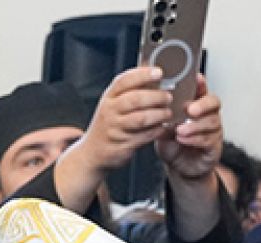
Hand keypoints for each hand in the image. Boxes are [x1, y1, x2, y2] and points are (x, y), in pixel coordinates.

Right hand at [50, 66, 171, 212]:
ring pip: (140, 118)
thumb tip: (153, 72)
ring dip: (158, 114)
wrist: (92, 152)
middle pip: (135, 99)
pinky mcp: (122, 145)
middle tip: (168, 97)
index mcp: (109, 97)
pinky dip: (156, 131)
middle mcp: (110, 111)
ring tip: (167, 113)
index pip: (124, 81)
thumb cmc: (109, 123)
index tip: (159, 72)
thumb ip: (131, 89)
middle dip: (156, 96)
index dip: (143, 75)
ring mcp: (115, 129)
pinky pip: (144, 136)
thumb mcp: (113, 103)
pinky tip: (162, 127)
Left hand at [155, 76, 221, 184]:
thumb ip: (161, 116)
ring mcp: (213, 130)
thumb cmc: (173, 144)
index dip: (201, 84)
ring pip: (212, 121)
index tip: (196, 78)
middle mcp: (207, 115)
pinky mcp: (214, 145)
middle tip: (189, 109)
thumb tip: (150, 103)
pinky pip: (209, 139)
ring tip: (180, 130)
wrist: (179, 168)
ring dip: (194, 125)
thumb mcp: (163, 127)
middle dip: (202, 105)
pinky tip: (183, 139)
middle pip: (213, 102)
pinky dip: (195, 138)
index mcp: (195, 105)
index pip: (202, 90)